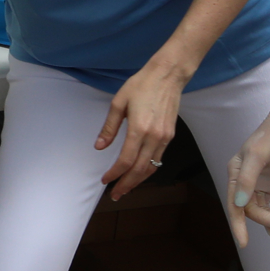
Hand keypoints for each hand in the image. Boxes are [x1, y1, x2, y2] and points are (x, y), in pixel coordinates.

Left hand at [96, 61, 186, 199]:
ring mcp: (164, 138)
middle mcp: (154, 137)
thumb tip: (99, 147)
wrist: (168, 75)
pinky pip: (158, 159)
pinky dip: (148, 170)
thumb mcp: (119, 103)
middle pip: (140, 170)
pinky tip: (139, 172)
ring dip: (138, 181)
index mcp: (139, 129)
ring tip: (126, 188)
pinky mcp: (169, 135)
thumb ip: (109, 127)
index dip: (115, 174)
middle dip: (127, 184)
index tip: (105, 180)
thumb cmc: (142, 85)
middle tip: (115, 194)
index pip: (126, 160)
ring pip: (152, 167)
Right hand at [223, 87, 269, 247]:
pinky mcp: (267, 184)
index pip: (234, 204)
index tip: (244, 244)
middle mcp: (242, 180)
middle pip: (249, 209)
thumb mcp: (259, 155)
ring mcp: (255, 183)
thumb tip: (240, 204)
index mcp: (235, 172)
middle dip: (268, 219)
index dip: (238, 225)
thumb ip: (247, 179)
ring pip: (259, 210)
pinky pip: (266, 206)